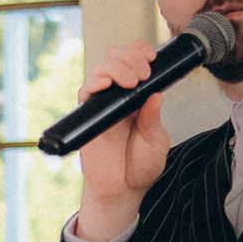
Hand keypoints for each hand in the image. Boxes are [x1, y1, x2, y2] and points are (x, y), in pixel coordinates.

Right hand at [73, 42, 170, 241]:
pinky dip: (96, 82)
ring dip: (117, 66)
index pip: (135, 61)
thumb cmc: (141, 167)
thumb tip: (155, 94)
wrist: (123, 189)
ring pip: (100, 68)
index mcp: (138, 97)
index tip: (152, 57)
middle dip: (130, 56)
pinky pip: (86, 91)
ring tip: (132, 81)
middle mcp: (118, 96)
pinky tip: (108, 85)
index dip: (141, 52)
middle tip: (144, 71)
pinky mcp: (88, 115)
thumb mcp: (156, 141)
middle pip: (115, 57)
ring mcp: (102, 103)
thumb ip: (153, 119)